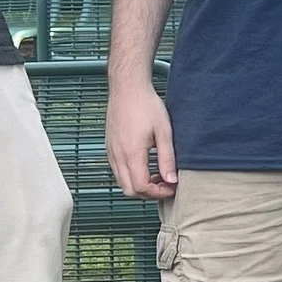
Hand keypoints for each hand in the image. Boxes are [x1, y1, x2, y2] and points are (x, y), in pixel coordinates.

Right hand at [106, 77, 176, 199]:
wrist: (127, 88)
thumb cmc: (146, 105)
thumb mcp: (164, 132)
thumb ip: (167, 158)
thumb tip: (172, 180)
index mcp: (132, 154)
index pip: (142, 187)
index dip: (158, 193)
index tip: (172, 188)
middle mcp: (118, 156)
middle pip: (129, 190)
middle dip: (149, 194)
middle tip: (165, 185)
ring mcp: (111, 152)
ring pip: (122, 182)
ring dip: (139, 185)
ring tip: (157, 175)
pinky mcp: (110, 147)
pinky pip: (117, 170)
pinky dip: (130, 176)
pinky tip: (145, 166)